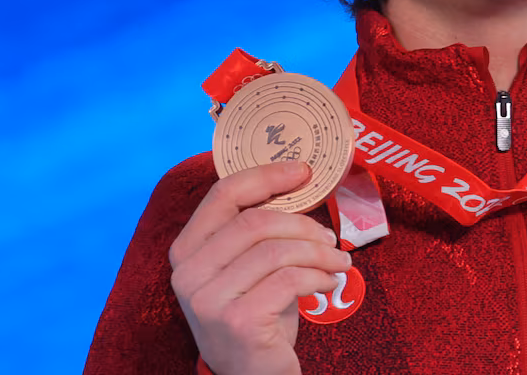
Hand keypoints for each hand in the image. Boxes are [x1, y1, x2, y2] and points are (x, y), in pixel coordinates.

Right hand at [169, 161, 351, 374]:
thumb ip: (259, 230)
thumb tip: (301, 182)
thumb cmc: (257, 311)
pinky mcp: (236, 321)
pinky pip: (289, 280)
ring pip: (277, 250)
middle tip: (331, 239)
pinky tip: (329, 283)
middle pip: (256, 221)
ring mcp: (208, 299)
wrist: (251, 374)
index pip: (224, 194)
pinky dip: (319, 276)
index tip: (304, 171)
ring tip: (338, 262)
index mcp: (188, 249)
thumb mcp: (249, 266)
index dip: (267, 175)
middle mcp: (189, 272)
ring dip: (319, 253)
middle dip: (305, 225)